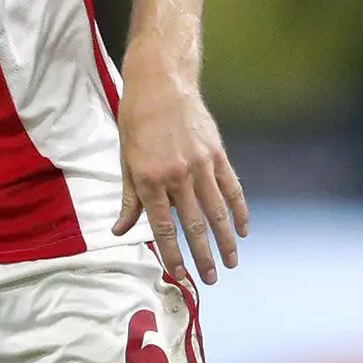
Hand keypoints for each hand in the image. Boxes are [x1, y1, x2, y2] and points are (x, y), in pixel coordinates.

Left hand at [112, 70, 250, 279]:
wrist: (161, 83)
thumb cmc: (137, 121)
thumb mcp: (125, 160)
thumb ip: (129, 199)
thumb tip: (119, 230)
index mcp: (150, 179)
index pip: (162, 227)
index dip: (172, 254)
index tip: (179, 274)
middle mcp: (177, 176)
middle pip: (193, 225)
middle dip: (203, 256)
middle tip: (210, 279)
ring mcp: (200, 165)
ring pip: (217, 211)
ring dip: (225, 240)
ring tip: (231, 262)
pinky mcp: (217, 154)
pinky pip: (232, 188)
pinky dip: (239, 210)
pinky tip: (243, 230)